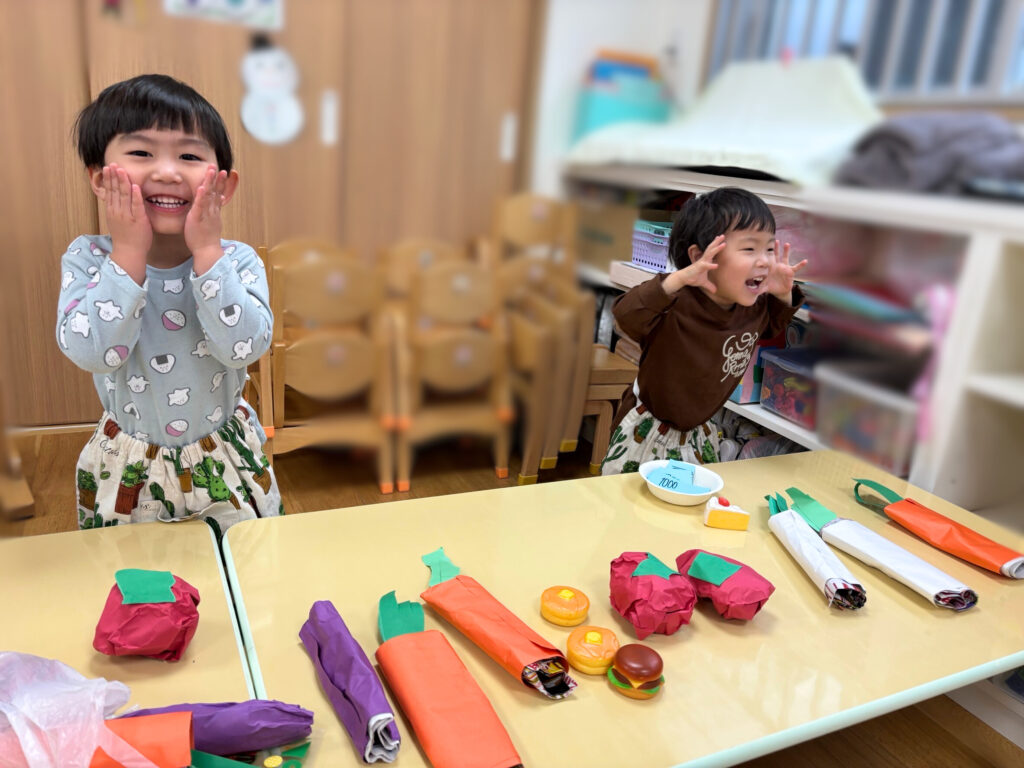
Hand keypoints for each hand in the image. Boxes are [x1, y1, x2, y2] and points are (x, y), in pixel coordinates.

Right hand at [99, 164, 150, 280]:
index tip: (108, 167)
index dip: (109, 178)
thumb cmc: (125, 237)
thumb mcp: (116, 220)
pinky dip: (136, 195)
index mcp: (112, 211)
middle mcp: (117, 211)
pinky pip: (136, 206)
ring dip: (123, 182)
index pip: (109, 191)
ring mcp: (127, 216)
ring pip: (124, 195)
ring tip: (122, 170)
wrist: (129, 252)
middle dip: (114, 176)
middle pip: (115, 190)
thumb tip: (114, 197)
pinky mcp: (138, 220)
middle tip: (113, 163)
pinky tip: (135, 186)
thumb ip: (116, 208)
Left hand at [185, 165, 227, 272]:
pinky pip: (200, 206)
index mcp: (214, 212)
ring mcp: (206, 214)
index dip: (221, 183)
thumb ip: (213, 214)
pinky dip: (201, 196)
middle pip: (216, 192)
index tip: (223, 173)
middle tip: (220, 167)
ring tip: (211, 171)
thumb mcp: (212, 224)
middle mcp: (212, 211)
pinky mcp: (197, 219)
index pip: (218, 194)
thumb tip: (216, 207)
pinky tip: (201, 188)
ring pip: (209, 196)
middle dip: (218, 179)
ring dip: (210, 182)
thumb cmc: (207, 240)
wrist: (208, 252)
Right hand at [662, 234, 724, 294]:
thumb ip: (709, 285)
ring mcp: (701, 263)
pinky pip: (705, 266)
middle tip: (722, 235)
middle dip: (717, 242)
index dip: (716, 245)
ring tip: (723, 244)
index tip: (722, 240)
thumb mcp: (703, 282)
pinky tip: (716, 265)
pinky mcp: (698, 268)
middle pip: (711, 249)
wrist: (683, 279)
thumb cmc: (693, 278)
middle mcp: (703, 260)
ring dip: (716, 249)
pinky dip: (710, 265)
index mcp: (705, 261)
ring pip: (710, 253)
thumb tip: (715, 291)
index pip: (712, 251)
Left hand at [764, 240, 807, 301]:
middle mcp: (777, 266)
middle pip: (776, 256)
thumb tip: (752, 292)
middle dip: (776, 248)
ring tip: (787, 244)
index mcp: (770, 269)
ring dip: (786, 251)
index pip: (766, 263)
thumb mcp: (765, 287)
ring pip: (785, 258)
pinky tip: (805, 261)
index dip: (763, 261)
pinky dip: (801, 264)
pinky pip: (796, 267)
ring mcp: (784, 268)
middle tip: (776, 240)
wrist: (780, 291)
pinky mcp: (790, 272)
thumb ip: (760, 288)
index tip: (760, 259)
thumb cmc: (771, 287)